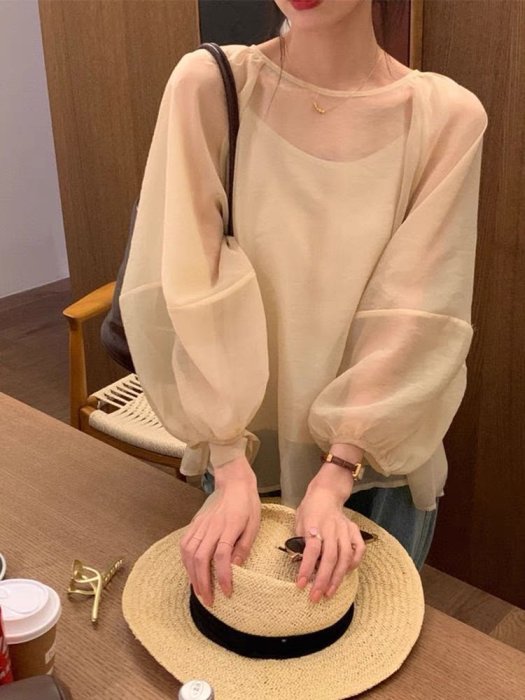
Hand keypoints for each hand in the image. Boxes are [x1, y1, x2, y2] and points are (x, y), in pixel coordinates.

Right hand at [179, 456, 259, 606]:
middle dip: (203, 582)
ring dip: (191, 574)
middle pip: (201, 558)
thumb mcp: (254, 524)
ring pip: (189, 552)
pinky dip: (185, 561)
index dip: (223, 576)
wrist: (233, 482)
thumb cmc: (247, 504)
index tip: (226, 592)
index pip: (222, 556)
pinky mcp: (194, 523)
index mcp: (229, 526)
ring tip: (198, 590)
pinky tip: (191, 571)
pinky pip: (184, 544)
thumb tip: (236, 567)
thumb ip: (244, 546)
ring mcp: (200, 524)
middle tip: (208, 600)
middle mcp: (211, 526)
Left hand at [294, 462, 365, 602]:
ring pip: (345, 557)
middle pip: (330, 558)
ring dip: (337, 578)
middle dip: (322, 580)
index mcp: (314, 524)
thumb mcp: (298, 522)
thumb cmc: (309, 510)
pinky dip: (354, 563)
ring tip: (329, 592)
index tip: (300, 584)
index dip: (306, 568)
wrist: (326, 493)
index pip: (312, 550)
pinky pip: (358, 549)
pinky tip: (346, 573)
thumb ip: (301, 541)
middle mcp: (331, 528)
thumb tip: (301, 564)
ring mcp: (345, 529)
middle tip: (315, 597)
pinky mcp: (354, 530)